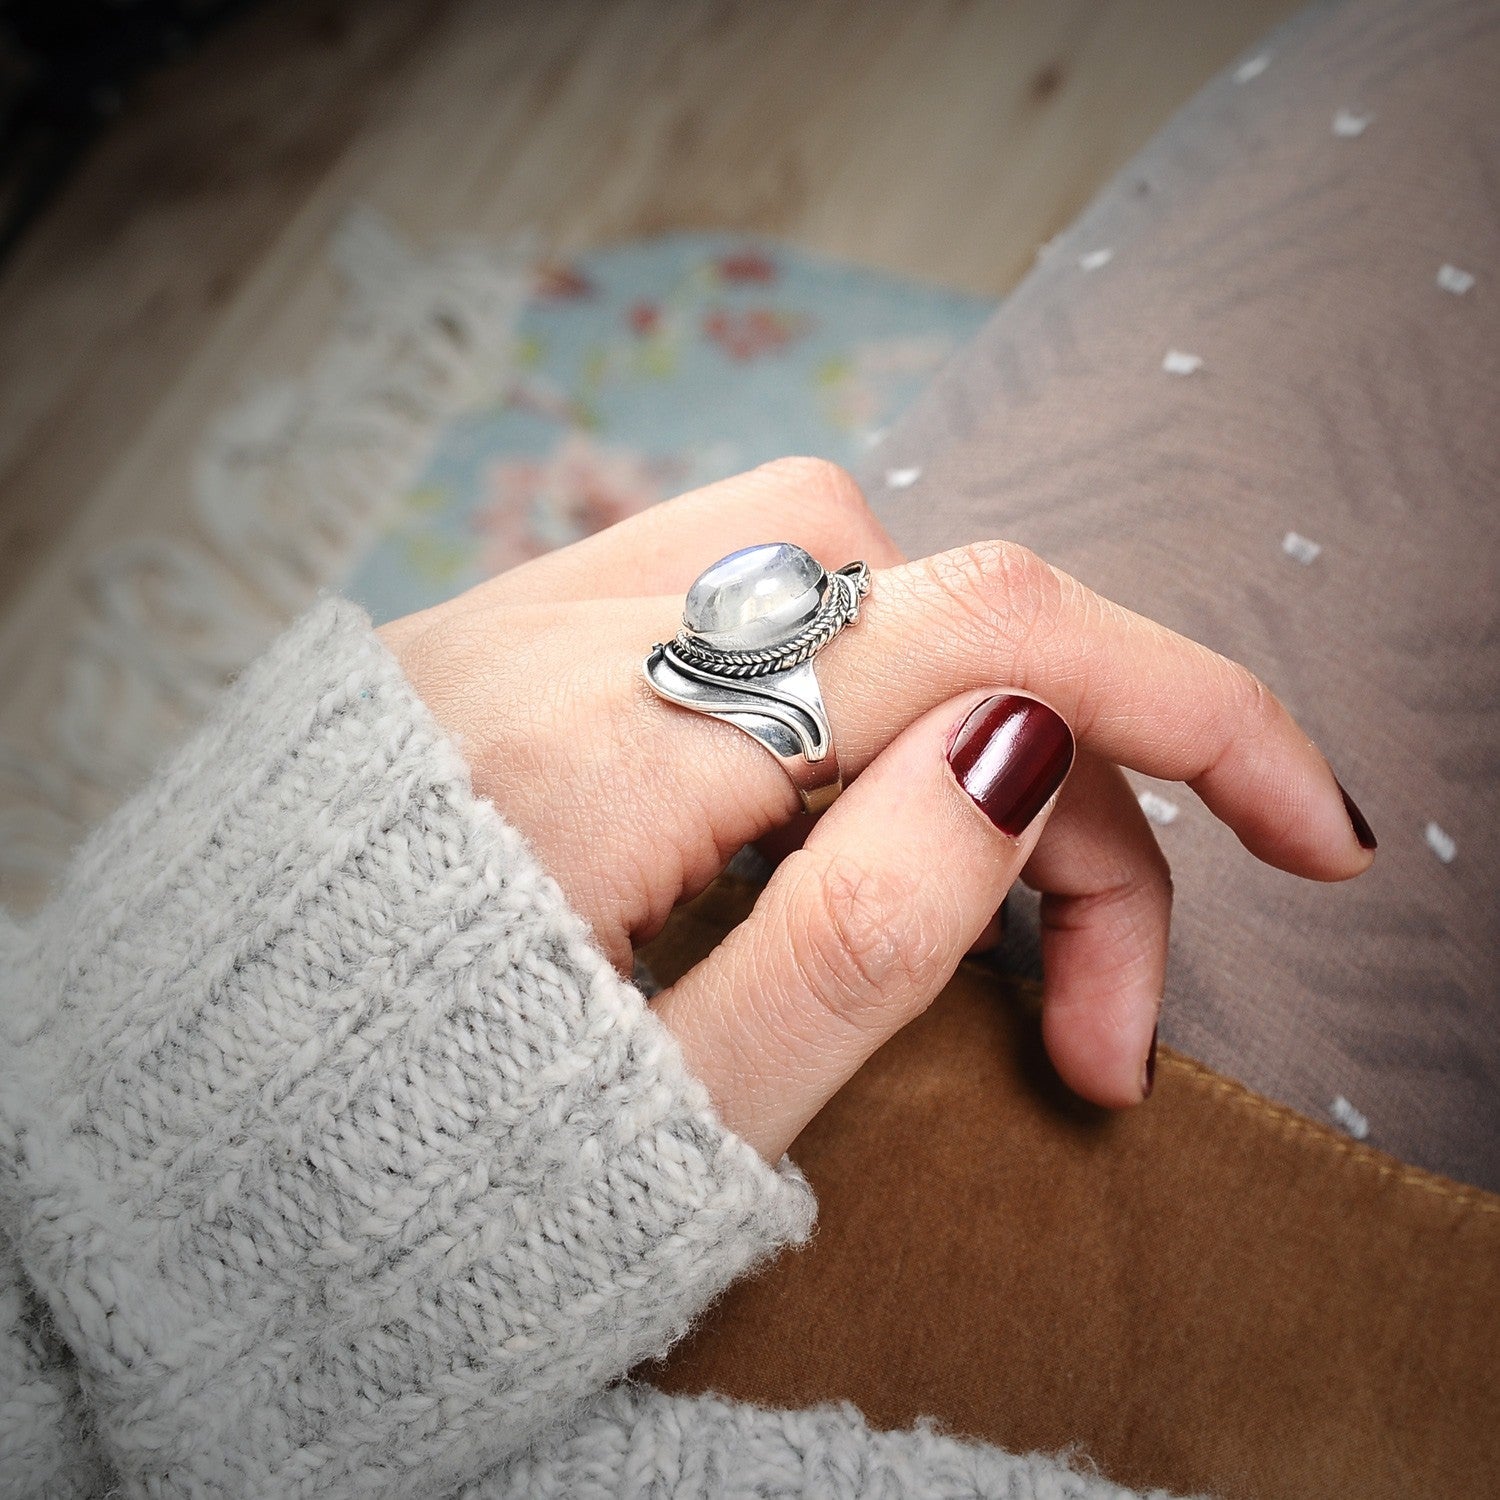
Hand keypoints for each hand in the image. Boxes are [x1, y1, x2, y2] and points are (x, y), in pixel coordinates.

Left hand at [379, 459, 1373, 1160]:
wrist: (151, 1165)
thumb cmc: (397, 1182)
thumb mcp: (677, 1122)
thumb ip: (866, 927)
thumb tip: (1034, 740)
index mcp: (609, 754)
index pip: (986, 632)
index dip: (1194, 709)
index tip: (1317, 830)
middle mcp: (561, 633)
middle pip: (925, 609)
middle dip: (1065, 793)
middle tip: (1086, 1011)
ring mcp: (518, 618)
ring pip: (837, 575)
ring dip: (954, 725)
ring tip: (956, 909)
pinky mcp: (501, 643)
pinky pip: (730, 596)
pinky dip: (841, 688)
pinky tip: (823, 812)